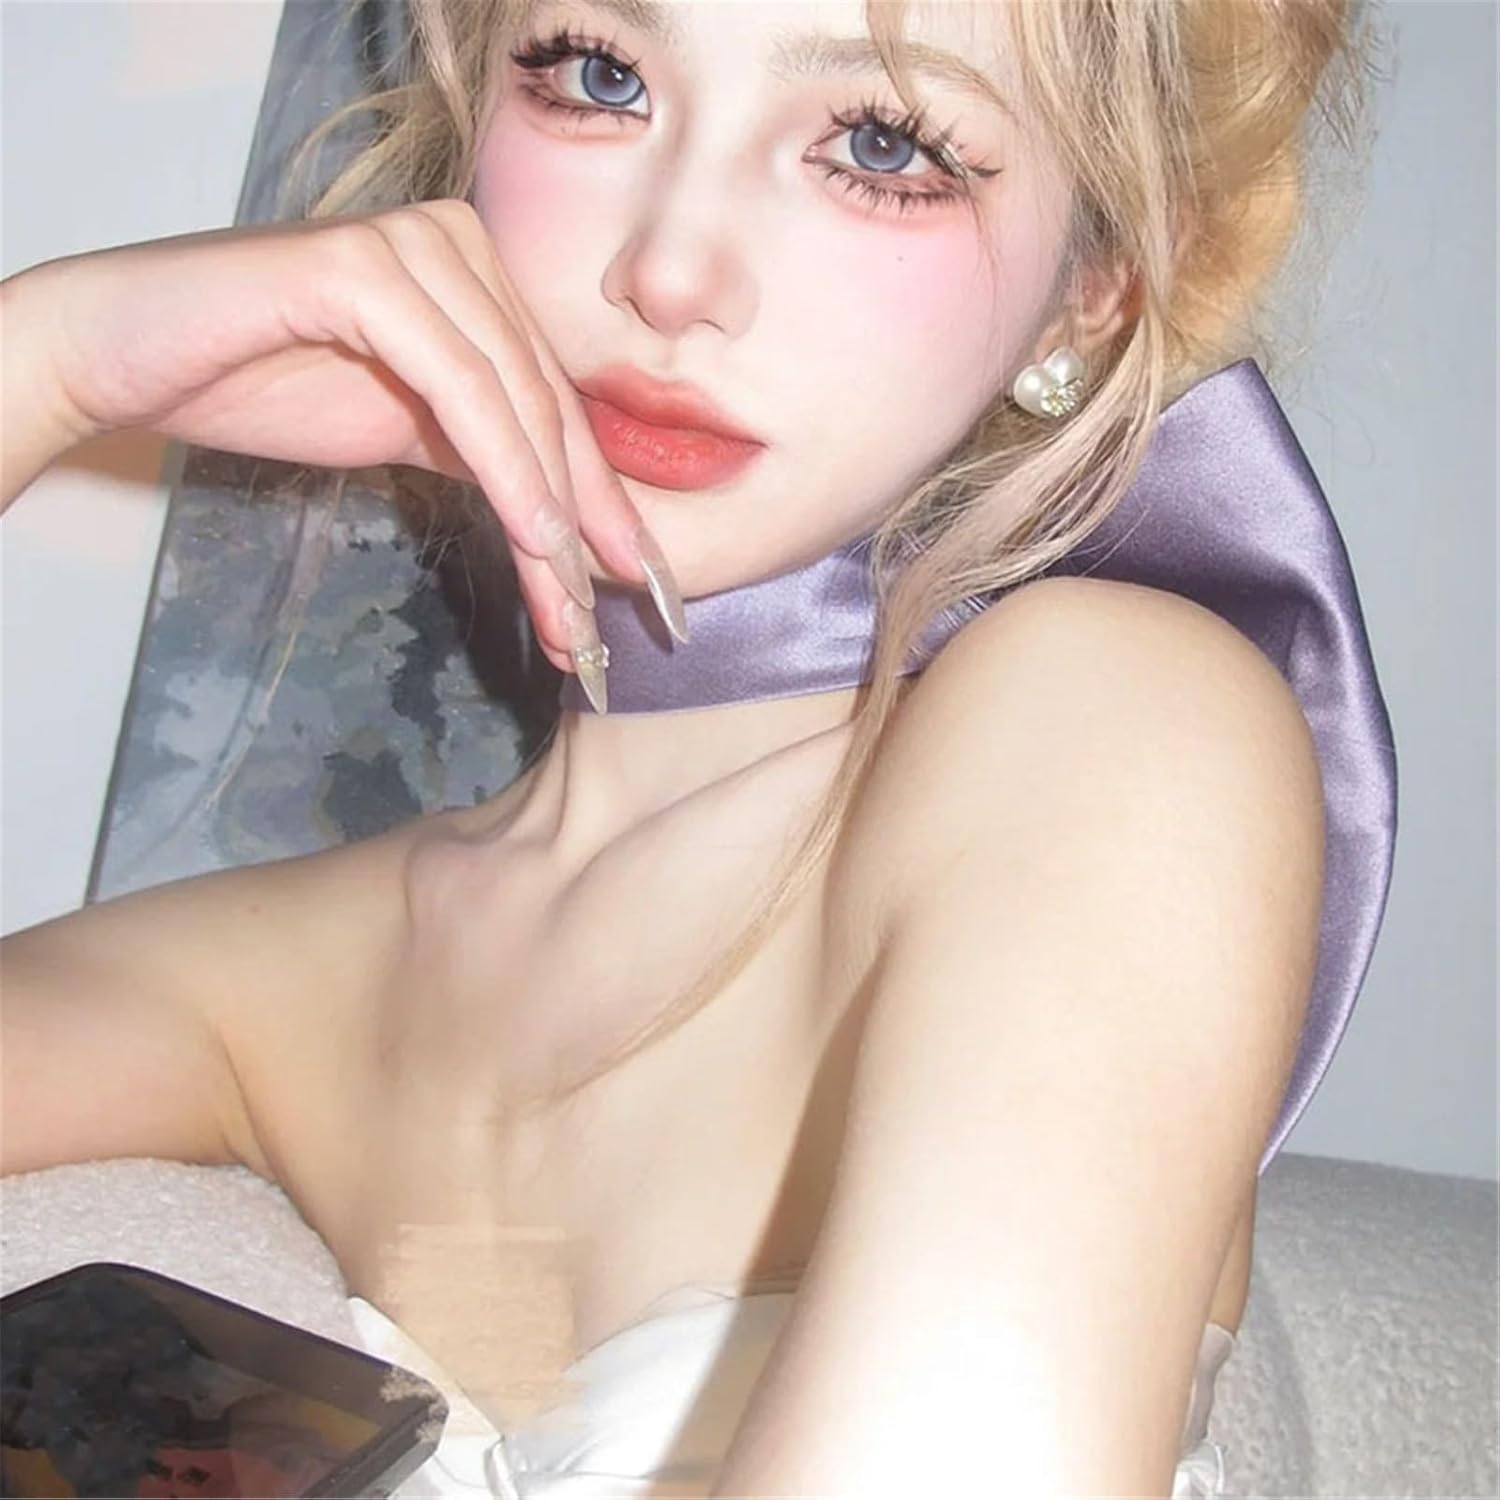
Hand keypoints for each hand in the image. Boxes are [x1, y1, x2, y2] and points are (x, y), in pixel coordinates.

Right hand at [2, 201, 685, 681]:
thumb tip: (573, 523)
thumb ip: (487, 449)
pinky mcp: (365, 270)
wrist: (127, 356)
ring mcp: (413, 248)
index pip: (553, 405)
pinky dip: (507, 474)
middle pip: (548, 410)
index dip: (601, 505)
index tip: (635, 590)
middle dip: (587, 532)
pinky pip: (463, 391)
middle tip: (609, 631)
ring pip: (516, 406)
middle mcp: (457, 245)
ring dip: (553, 524)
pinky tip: (538, 543)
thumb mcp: (406, 427)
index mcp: (476, 273)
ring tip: (573, 617)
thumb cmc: (258, 383)